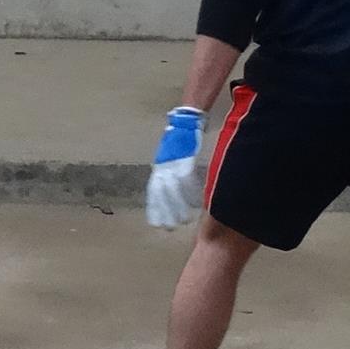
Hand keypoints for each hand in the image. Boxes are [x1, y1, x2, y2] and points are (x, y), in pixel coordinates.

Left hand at [145, 106, 205, 229]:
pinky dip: (191, 191)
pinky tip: (196, 203)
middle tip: (171, 228)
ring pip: (174, 189)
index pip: (153, 192)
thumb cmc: (180, 142)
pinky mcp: (185, 158)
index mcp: (158, 167)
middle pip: (161, 194)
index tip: (156, 224)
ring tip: (185, 220)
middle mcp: (162, 166)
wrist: (186, 120)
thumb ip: (171, 176)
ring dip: (179, 206)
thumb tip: (177, 195)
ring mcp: (173, 162)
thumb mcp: (171, 160)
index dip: (154, 208)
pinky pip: (187, 178)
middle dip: (166, 212)